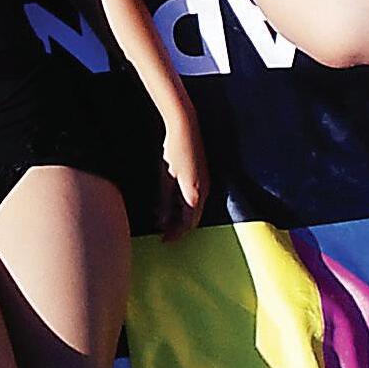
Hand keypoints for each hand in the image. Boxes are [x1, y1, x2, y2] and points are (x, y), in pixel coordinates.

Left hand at [155, 112, 207, 241]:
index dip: (175, 234)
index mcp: (195, 194)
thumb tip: (163, 221)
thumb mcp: (166, 179)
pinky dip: (183, 205)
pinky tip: (171, 202)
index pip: (188, 223)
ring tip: (163, 217)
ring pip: (194, 208)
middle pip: (193, 218)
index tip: (163, 240)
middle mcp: (205, 190)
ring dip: (180, 216)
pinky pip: (195, 197)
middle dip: (178, 227)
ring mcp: (206, 182)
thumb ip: (165, 202)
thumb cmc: (174, 151)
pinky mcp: (203, 176)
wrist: (186, 127)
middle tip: (162, 231)